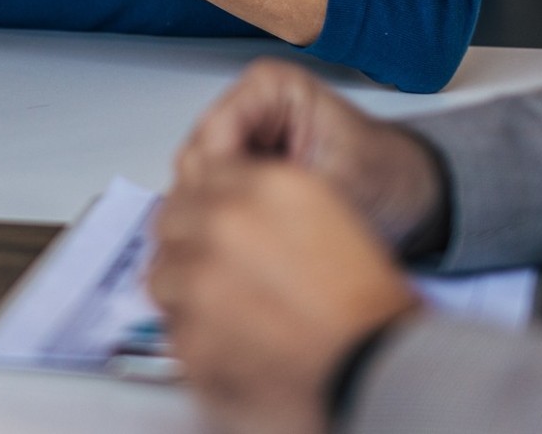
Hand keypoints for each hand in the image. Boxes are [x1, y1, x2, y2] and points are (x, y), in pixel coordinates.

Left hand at [150, 159, 420, 433]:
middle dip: (187, 242)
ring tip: (227, 313)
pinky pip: (172, 328)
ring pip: (162, 275)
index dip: (202, 201)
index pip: (198, 172)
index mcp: (264, 185)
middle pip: (170, 219)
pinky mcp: (192, 337)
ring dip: (185, 290)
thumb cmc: (366, 304)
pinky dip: (196, 337)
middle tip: (215, 270)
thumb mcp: (325, 212)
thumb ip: (261, 195)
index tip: (206, 220)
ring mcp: (201, 279)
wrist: (379, 368)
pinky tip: (233, 344)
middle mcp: (226, 221)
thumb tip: (213, 200)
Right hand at [177, 60, 447, 253]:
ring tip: (256, 243)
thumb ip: (283, 192)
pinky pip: (213, 198)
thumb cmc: (385, 175)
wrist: (409, 191)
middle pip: (196, 158)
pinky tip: (256, 241)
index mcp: (268, 86)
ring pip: (197, 183)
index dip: (220, 182)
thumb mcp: (338, 181)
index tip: (240, 221)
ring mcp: (238, 138)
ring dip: (222, 216)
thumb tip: (235, 213)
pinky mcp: (240, 169)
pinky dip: (228, 222)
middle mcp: (245, 106)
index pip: (212, 134)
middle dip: (218, 202)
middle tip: (248, 239)